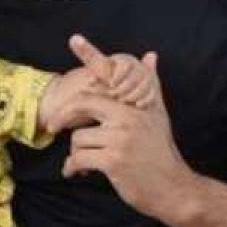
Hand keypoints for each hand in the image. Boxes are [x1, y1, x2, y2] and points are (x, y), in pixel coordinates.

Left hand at [60, 58, 199, 222]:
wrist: (174, 188)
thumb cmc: (160, 151)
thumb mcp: (158, 115)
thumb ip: (151, 85)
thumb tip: (150, 55)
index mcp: (134, 104)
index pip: (107, 76)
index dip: (90, 54)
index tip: (74, 38)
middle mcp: (128, 116)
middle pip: (81, 105)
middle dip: (61, 117)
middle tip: (52, 127)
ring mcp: (121, 138)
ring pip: (77, 138)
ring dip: (75, 153)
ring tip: (84, 162)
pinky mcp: (113, 160)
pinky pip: (78, 158)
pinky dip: (73, 168)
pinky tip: (76, 172)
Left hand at [69, 34, 158, 107]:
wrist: (119, 91)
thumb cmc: (105, 74)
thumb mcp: (97, 65)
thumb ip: (87, 53)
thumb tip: (73, 38)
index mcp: (124, 60)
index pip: (125, 65)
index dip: (118, 75)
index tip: (110, 83)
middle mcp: (138, 67)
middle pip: (134, 78)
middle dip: (123, 89)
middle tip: (113, 95)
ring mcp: (147, 78)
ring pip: (145, 86)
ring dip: (133, 95)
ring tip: (123, 101)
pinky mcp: (153, 90)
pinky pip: (153, 94)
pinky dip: (145, 100)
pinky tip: (137, 105)